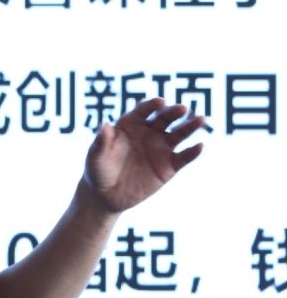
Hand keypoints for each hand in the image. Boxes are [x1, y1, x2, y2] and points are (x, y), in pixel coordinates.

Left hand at [84, 97, 204, 213]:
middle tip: (182, 109)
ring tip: (200, 120)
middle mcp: (148, 132)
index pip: (143, 110)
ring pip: (179, 134)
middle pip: (164, 118)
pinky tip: (199, 146)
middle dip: (173, 113)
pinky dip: (193, 152)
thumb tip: (105, 124)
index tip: (160, 102)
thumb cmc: (98, 170)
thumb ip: (101, 141)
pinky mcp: (169, 166)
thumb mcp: (96, 156)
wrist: (106, 195)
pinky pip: (184, 157)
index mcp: (130, 124)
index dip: (152, 105)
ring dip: (190, 127)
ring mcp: (160, 148)